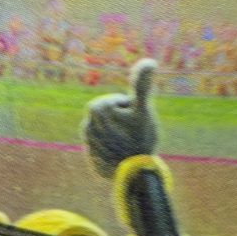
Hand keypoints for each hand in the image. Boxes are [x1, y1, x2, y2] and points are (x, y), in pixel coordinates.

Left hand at [82, 59, 158, 178]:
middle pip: (107, 118)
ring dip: (117, 137)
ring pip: (108, 133)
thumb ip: (141, 85)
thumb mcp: (142, 108)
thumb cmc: (140, 137)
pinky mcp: (94, 161)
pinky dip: (115, 152)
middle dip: (119, 122)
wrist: (137, 174)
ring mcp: (89, 146)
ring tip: (127, 144)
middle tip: (131, 132)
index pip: (109, 102)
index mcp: (96, 111)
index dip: (122, 107)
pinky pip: (106, 151)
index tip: (130, 117)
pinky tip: (122, 156)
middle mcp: (87, 128)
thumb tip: (149, 61)